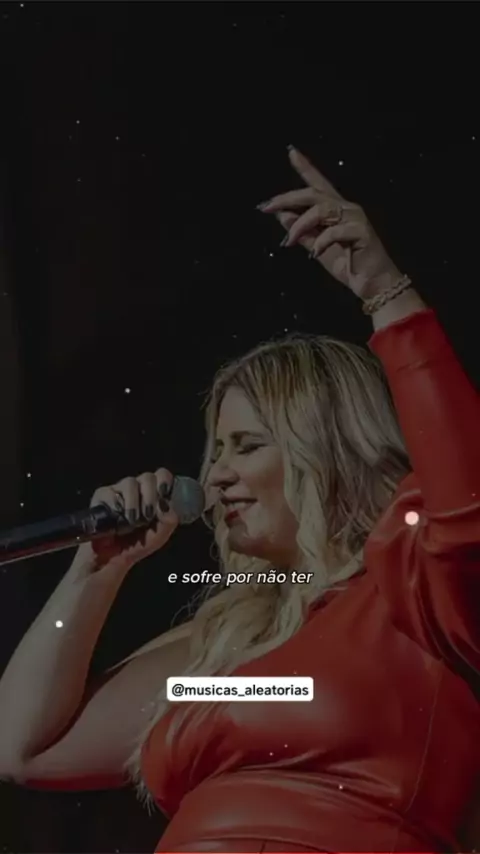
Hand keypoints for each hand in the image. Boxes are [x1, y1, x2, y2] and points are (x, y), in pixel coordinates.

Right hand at [78, 468, 178, 569]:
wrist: (113, 557)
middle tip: (148, 515)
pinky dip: (115, 505)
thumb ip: (169, 521)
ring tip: (132, 522)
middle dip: (150, 496)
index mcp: (154, 494)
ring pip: (130, 482)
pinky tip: (116, 518)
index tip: (164, 493)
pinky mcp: (102, 495)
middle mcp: (138, 488)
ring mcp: (119, 490)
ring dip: (134, 503)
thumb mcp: (159, 536)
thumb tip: (166, 505)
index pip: (162, 475)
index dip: (164, 480)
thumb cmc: (137, 544)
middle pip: (147, 477)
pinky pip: (110, 492)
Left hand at [258, 147, 402, 301]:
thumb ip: (302, 233)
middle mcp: (346, 208)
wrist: (372, 284)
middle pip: (313, 193)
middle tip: (267, 207)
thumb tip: (281, 215)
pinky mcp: (362, 231)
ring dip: (300, 225)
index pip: (319, 184)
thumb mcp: (317, 248)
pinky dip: (320, 242)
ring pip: (320, 210)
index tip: (291, 152)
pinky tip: (315, 254)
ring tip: (289, 242)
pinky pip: (334, 231)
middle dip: (287, 198)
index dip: (306, 167)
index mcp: (336, 210)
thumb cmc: (348, 266)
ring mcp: (355, 217)